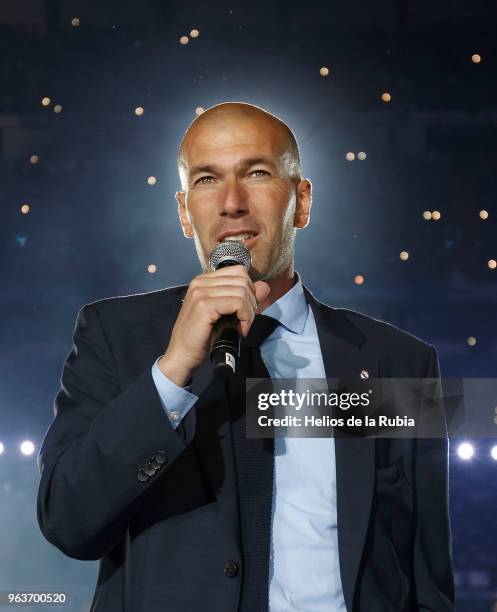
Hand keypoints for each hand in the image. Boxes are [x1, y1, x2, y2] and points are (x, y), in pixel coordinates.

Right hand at [158, 265, 269, 386]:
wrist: (182, 355)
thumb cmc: (202, 336)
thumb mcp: (226, 313)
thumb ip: (244, 298)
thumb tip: (265, 287)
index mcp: (204, 281)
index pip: (239, 272)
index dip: (249, 291)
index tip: (245, 311)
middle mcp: (200, 282)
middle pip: (243, 280)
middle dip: (251, 303)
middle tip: (245, 322)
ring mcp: (201, 292)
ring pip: (242, 292)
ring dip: (248, 313)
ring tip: (242, 327)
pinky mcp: (204, 305)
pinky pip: (237, 303)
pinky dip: (244, 317)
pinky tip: (240, 330)